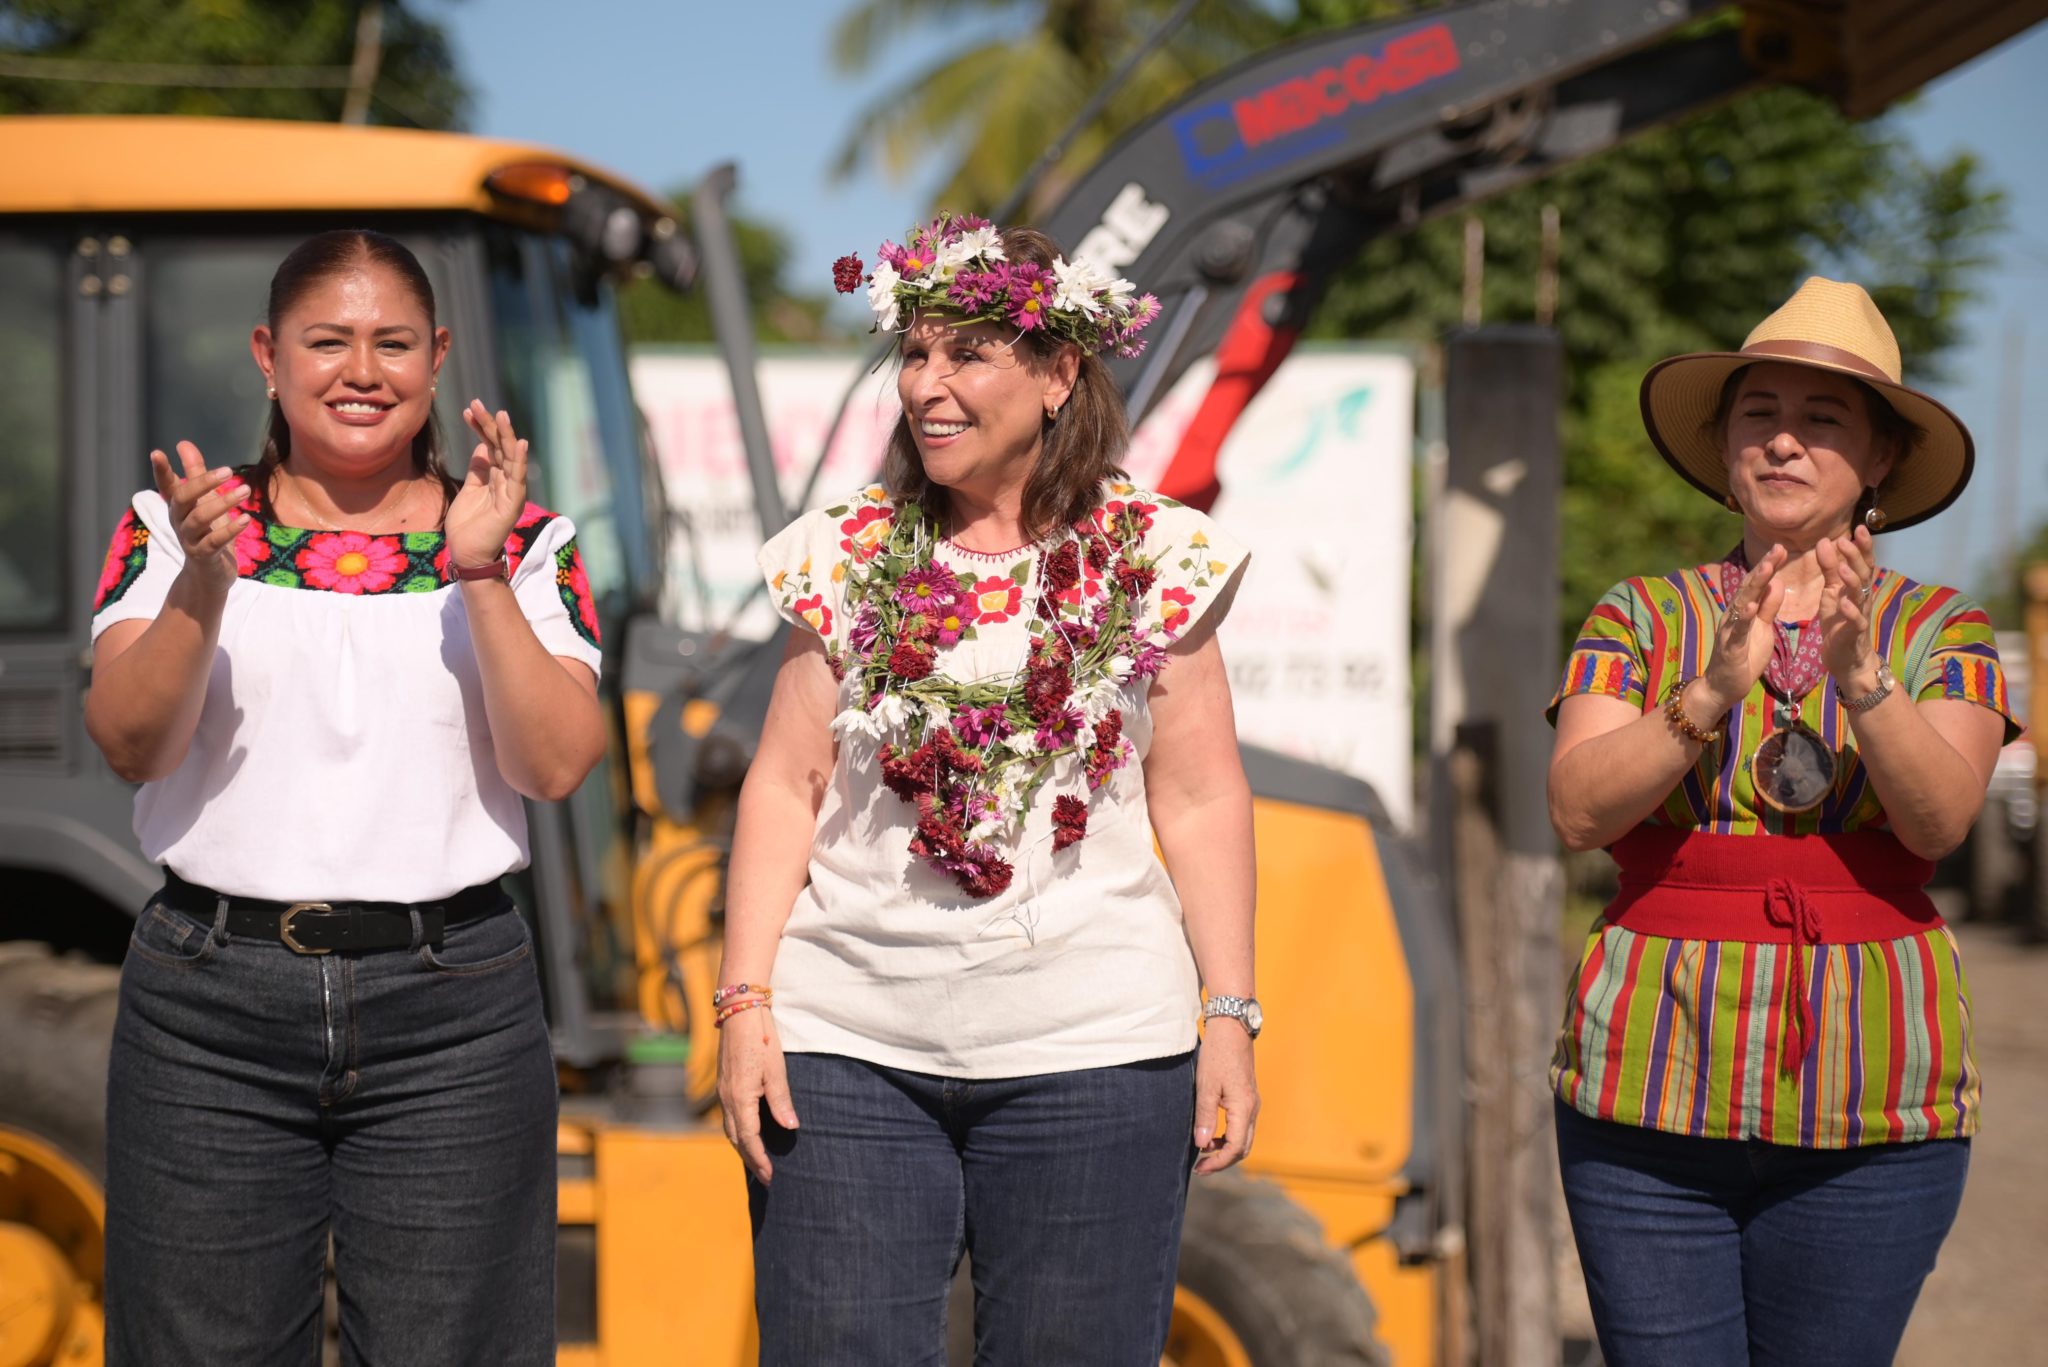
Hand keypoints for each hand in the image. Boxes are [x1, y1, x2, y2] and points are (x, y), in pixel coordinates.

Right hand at [149, 442, 248, 593]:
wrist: (209, 577)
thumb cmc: (207, 533)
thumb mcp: (203, 502)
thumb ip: (196, 474)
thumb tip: (184, 443)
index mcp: (179, 507)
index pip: (167, 486)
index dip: (161, 471)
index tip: (156, 452)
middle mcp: (179, 521)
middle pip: (183, 498)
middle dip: (202, 483)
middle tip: (228, 471)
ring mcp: (190, 540)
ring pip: (199, 518)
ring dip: (222, 503)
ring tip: (245, 491)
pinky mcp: (204, 556)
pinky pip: (214, 541)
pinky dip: (230, 529)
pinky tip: (246, 519)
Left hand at [445, 400, 528, 570]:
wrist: (468, 554)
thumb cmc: (467, 526)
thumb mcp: (469, 490)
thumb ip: (478, 469)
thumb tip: (481, 446)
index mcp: (495, 478)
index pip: (490, 446)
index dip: (480, 428)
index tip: (467, 410)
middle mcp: (506, 482)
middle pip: (500, 447)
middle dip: (489, 425)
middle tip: (477, 403)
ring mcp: (511, 492)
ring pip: (509, 458)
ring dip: (505, 435)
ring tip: (500, 414)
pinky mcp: (512, 504)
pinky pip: (516, 478)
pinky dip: (518, 460)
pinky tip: (518, 443)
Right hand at [717, 1007, 798, 1182]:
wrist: (739, 1012)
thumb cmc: (761, 1037)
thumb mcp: (776, 1069)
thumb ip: (781, 1100)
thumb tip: (791, 1128)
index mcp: (740, 1097)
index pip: (749, 1139)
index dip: (759, 1159)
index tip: (771, 1176)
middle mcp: (727, 1098)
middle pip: (737, 1139)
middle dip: (750, 1160)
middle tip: (766, 1178)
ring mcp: (723, 1092)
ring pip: (730, 1129)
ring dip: (743, 1148)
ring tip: (757, 1162)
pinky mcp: (724, 1085)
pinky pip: (729, 1117)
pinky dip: (738, 1132)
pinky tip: (748, 1134)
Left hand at [1192, 1021, 1258, 1174]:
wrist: (1232, 1029)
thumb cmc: (1217, 1054)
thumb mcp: (1206, 1086)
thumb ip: (1205, 1116)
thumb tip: (1201, 1145)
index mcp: (1244, 1108)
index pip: (1234, 1148)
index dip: (1217, 1162)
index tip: (1199, 1167)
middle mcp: (1252, 1108)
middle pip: (1243, 1148)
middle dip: (1222, 1161)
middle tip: (1200, 1167)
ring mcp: (1252, 1103)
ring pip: (1243, 1139)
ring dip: (1225, 1149)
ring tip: (1203, 1151)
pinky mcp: (1247, 1098)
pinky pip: (1242, 1127)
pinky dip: (1228, 1137)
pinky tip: (1211, 1134)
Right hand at [1697, 543, 1788, 715]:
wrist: (1723, 686)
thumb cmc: (1744, 657)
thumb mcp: (1762, 628)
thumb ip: (1768, 607)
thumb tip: (1777, 582)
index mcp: (1744, 611)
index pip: (1758, 584)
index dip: (1769, 565)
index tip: (1782, 547)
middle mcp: (1734, 616)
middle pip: (1750, 587)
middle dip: (1764, 567)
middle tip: (1778, 548)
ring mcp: (1730, 630)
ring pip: (1743, 603)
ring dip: (1755, 585)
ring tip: (1767, 568)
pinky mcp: (1730, 648)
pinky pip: (1737, 631)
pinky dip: (1744, 618)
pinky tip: (1752, 607)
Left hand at [1818, 527, 1879, 691]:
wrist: (1845, 658)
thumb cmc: (1838, 623)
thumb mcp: (1831, 592)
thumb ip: (1829, 569)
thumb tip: (1826, 541)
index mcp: (1855, 587)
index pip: (1861, 562)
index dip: (1861, 546)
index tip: (1858, 527)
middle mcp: (1861, 598)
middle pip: (1863, 574)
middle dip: (1856, 557)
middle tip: (1846, 541)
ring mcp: (1859, 615)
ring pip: (1860, 595)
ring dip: (1852, 581)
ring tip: (1843, 568)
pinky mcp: (1854, 633)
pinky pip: (1855, 621)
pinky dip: (1850, 612)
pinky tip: (1844, 604)